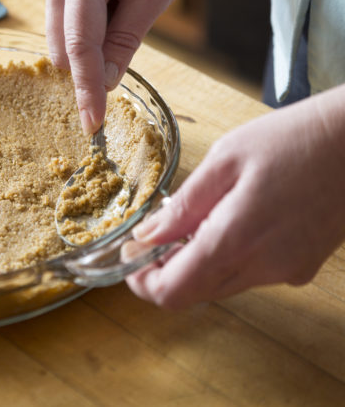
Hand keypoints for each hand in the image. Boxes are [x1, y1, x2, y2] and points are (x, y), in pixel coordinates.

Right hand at [40, 0, 191, 133]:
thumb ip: (128, 35)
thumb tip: (107, 80)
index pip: (80, 47)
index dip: (86, 90)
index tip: (91, 124)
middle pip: (63, 48)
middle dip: (91, 62)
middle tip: (128, 34)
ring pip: (61, 37)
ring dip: (91, 44)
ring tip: (123, 6)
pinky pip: (64, 20)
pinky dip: (87, 28)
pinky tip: (111, 2)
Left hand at [124, 85, 344, 307]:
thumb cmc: (293, 140)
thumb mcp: (225, 160)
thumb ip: (183, 206)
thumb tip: (147, 236)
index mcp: (236, 239)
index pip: (173, 292)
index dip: (142, 282)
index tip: (132, 258)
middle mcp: (263, 267)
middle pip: (193, 293)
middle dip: (165, 271)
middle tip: (155, 236)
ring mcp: (285, 272)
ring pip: (219, 286)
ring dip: (194, 264)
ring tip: (193, 220)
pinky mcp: (300, 267)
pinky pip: (248, 275)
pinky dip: (225, 258)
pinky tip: (227, 222)